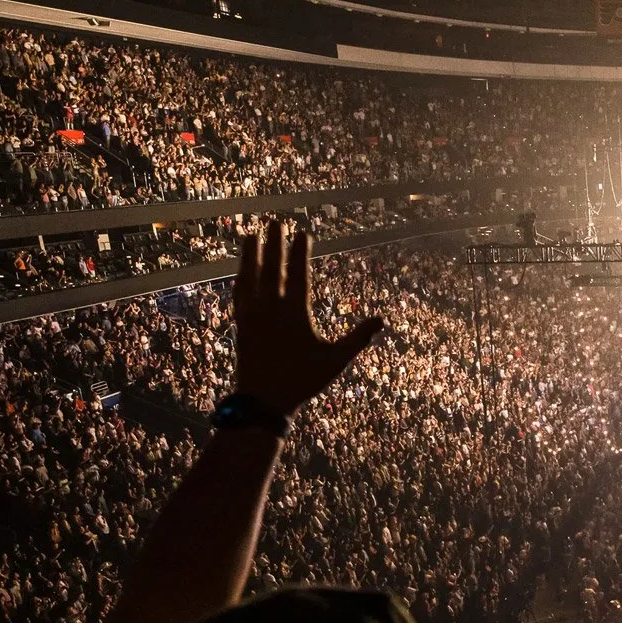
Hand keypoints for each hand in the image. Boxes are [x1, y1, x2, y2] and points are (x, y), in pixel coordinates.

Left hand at [233, 221, 384, 416]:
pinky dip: (241, 277)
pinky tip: (241, 270)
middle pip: (272, 268)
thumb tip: (381, 320)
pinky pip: (240, 293)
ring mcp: (253, 314)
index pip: (298, 274)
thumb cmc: (302, 380)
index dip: (301, 252)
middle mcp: (271, 308)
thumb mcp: (335, 360)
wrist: (262, 400)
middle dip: (274, 244)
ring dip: (251, 254)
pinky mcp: (241, 323)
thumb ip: (358, 338)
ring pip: (250, 276)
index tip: (302, 232)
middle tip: (275, 221)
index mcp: (295, 313)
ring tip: (250, 234)